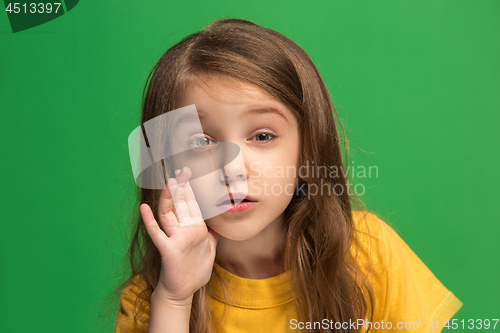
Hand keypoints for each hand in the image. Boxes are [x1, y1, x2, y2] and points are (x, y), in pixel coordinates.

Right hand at [140, 166, 218, 303]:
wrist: (183, 292)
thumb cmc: (194, 271)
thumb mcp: (209, 250)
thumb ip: (212, 235)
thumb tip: (217, 224)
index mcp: (193, 228)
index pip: (191, 204)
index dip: (190, 190)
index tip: (190, 174)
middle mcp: (182, 230)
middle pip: (180, 204)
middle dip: (182, 187)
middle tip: (184, 169)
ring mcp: (173, 238)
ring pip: (169, 214)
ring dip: (168, 198)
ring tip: (169, 181)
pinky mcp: (167, 249)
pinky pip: (157, 233)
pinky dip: (150, 221)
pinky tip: (144, 208)